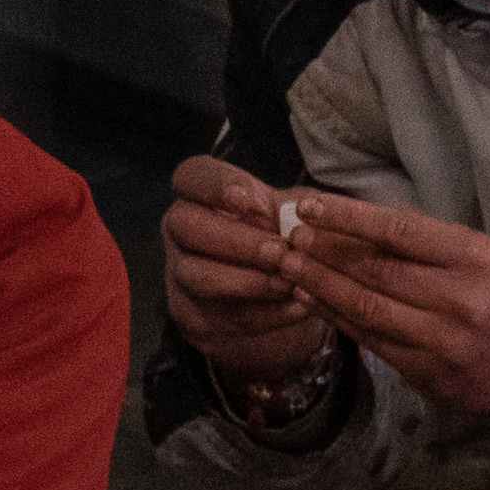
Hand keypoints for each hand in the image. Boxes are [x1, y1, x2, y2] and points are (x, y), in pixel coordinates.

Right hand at [161, 153, 330, 398]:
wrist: (271, 294)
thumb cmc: (279, 236)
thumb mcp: (291, 212)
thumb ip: (296, 207)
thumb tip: (308, 211)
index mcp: (200, 193)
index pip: (192, 175)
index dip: (216, 186)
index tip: (250, 200)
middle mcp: (181, 230)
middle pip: (187, 226)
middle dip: (237, 240)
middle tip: (279, 251)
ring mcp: (182, 273)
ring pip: (198, 275)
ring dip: (248, 281)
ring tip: (289, 283)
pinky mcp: (195, 314)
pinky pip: (221, 313)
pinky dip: (265, 313)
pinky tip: (296, 307)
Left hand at [274, 191, 489, 441]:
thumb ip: (434, 247)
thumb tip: (365, 227)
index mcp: (477, 261)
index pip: (399, 231)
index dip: (348, 218)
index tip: (311, 205)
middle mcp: (457, 301)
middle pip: (373, 271)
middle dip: (322, 251)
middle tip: (286, 235)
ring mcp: (440, 343)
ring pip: (364, 308)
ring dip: (319, 285)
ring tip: (288, 265)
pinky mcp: (427, 374)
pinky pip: (371, 341)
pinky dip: (338, 319)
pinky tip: (314, 301)